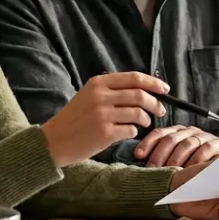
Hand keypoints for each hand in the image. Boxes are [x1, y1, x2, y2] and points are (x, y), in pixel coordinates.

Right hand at [39, 72, 166, 166]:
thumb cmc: (75, 119)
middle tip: (161, 110)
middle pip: (140, 95)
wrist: (54, 141)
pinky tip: (128, 133)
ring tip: (144, 123)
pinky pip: (131, 130)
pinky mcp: (104, 133)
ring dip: (146, 119)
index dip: (153, 83)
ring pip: (138, 113)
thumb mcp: (89, 95)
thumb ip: (112, 90)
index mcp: (98, 83)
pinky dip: (135, 132)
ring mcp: (102, 115)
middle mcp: (100, 96)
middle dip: (155, 103)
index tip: (165, 89)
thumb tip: (145, 90)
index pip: (134, 78)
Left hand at [134, 125, 218, 166]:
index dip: (148, 143)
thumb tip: (141, 164)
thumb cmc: (197, 164)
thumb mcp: (179, 158)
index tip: (138, 155)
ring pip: (186, 144)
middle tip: (152, 171)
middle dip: (159, 156)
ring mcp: (204, 137)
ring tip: (169, 173)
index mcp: (177, 133)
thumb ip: (164, 158)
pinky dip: (197, 159)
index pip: (160, 133)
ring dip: (176, 159)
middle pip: (171, 140)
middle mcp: (189, 132)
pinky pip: (206, 149)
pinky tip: (190, 170)